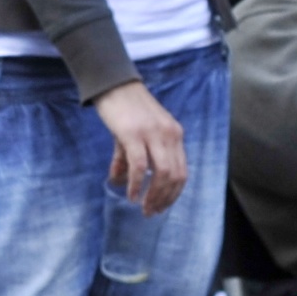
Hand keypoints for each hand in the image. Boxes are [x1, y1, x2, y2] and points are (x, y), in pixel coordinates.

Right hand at [95, 82, 187, 215]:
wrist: (114, 83)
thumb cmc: (125, 108)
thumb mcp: (134, 134)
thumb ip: (129, 158)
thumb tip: (119, 182)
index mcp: (175, 135)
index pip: (182, 171)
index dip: (174, 194)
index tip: (161, 207)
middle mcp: (170, 135)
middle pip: (175, 176)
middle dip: (164, 199)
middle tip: (151, 212)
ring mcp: (154, 134)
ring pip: (162, 173)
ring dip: (153, 195)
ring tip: (143, 207)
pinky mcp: (135, 134)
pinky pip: (140, 166)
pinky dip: (136, 184)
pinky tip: (130, 194)